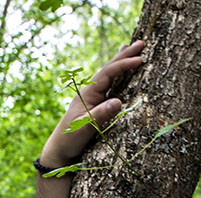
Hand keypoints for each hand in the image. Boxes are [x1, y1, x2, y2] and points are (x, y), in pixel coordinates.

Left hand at [39, 40, 144, 167]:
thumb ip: (101, 115)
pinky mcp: (96, 105)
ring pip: (110, 75)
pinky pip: (110, 85)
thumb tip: (119, 101)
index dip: (124, 65)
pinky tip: (121, 72)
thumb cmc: (70, 139)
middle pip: (109, 69)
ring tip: (129, 46)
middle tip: (141, 42)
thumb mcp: (85, 128)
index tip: (140, 59)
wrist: (59, 150)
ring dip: (121, 61)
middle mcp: (90, 92)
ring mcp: (93, 98)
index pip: (108, 73)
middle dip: (124, 55)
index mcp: (87, 93)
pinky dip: (118, 75)